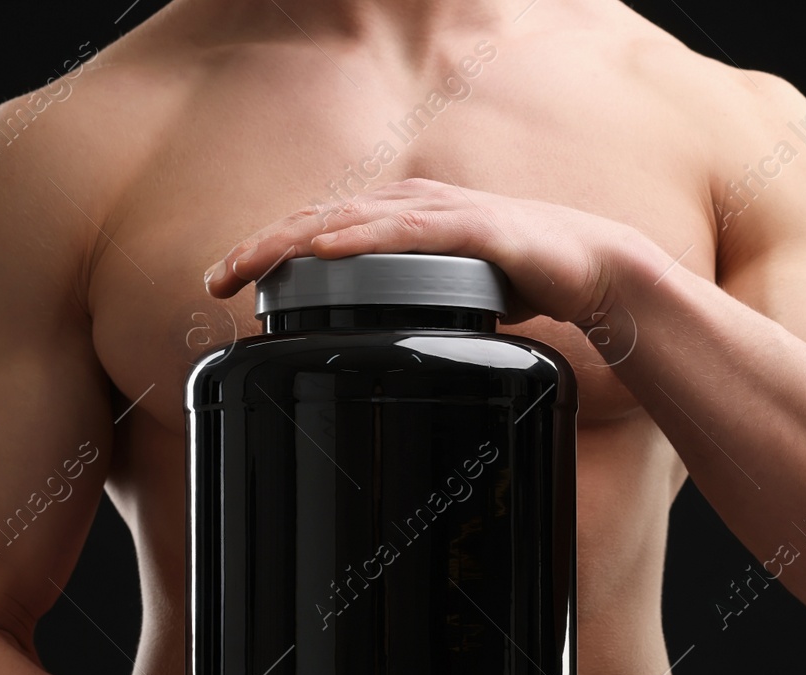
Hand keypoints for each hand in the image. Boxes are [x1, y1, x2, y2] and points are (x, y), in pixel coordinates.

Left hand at [203, 177, 653, 327]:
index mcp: (399, 217)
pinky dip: (358, 240)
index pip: (317, 228)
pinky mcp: (471, 228)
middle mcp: (410, 204)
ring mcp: (438, 213)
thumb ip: (403, 302)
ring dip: (291, 242)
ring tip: (248, 264)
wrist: (590, 268)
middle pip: (316, 221)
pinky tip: (322, 251)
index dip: (265, 250)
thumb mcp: (444, 295)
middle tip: (215, 279)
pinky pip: (404, 232)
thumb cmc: (518, 279)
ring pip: (347, 221)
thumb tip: (363, 339)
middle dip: (260, 248)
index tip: (224, 280)